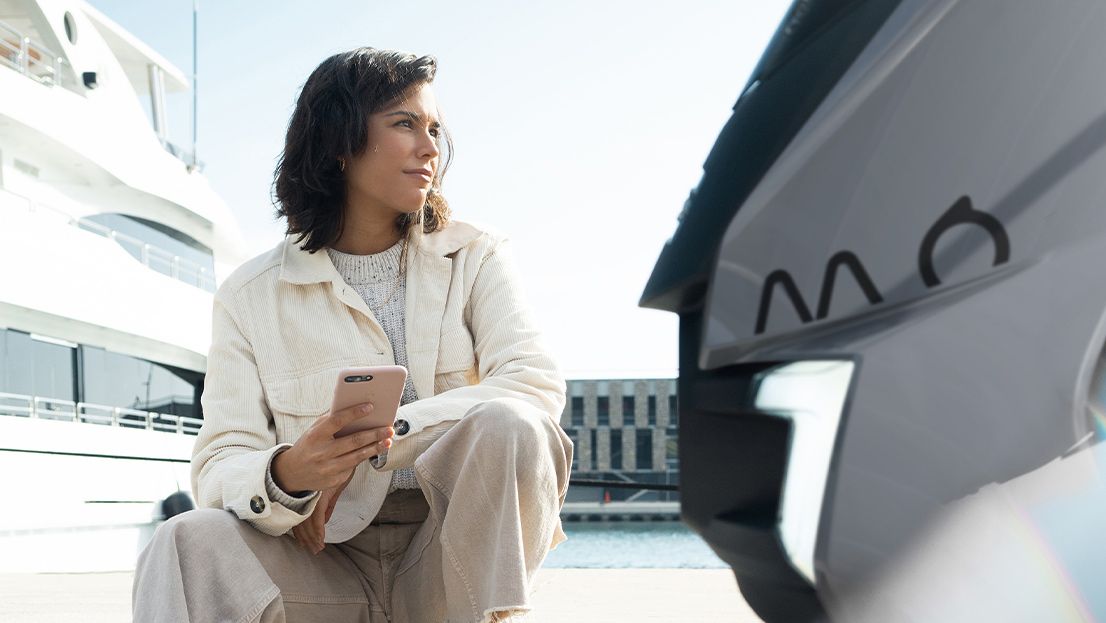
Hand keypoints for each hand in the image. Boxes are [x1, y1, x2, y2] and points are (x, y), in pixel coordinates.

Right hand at [272, 402, 394, 493]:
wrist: (292, 473)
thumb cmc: (308, 446)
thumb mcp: (314, 431)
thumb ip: (331, 421)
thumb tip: (354, 408)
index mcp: (316, 436)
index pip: (337, 421)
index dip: (354, 413)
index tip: (370, 407)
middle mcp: (321, 452)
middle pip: (354, 441)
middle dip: (374, 434)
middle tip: (389, 428)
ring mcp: (328, 468)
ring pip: (358, 456)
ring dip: (375, 448)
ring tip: (388, 441)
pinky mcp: (334, 480)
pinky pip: (353, 467)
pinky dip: (364, 458)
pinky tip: (373, 451)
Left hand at [292, 470, 353, 553]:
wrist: (345, 451)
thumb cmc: (340, 467)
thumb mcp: (333, 488)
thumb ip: (327, 505)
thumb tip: (323, 521)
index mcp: (308, 493)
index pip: (300, 516)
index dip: (300, 531)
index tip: (303, 542)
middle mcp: (307, 494)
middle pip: (301, 521)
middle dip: (305, 537)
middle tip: (309, 549)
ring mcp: (313, 495)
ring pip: (307, 522)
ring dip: (312, 537)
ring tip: (316, 548)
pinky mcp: (321, 495)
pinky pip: (317, 517)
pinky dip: (318, 531)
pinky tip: (320, 540)